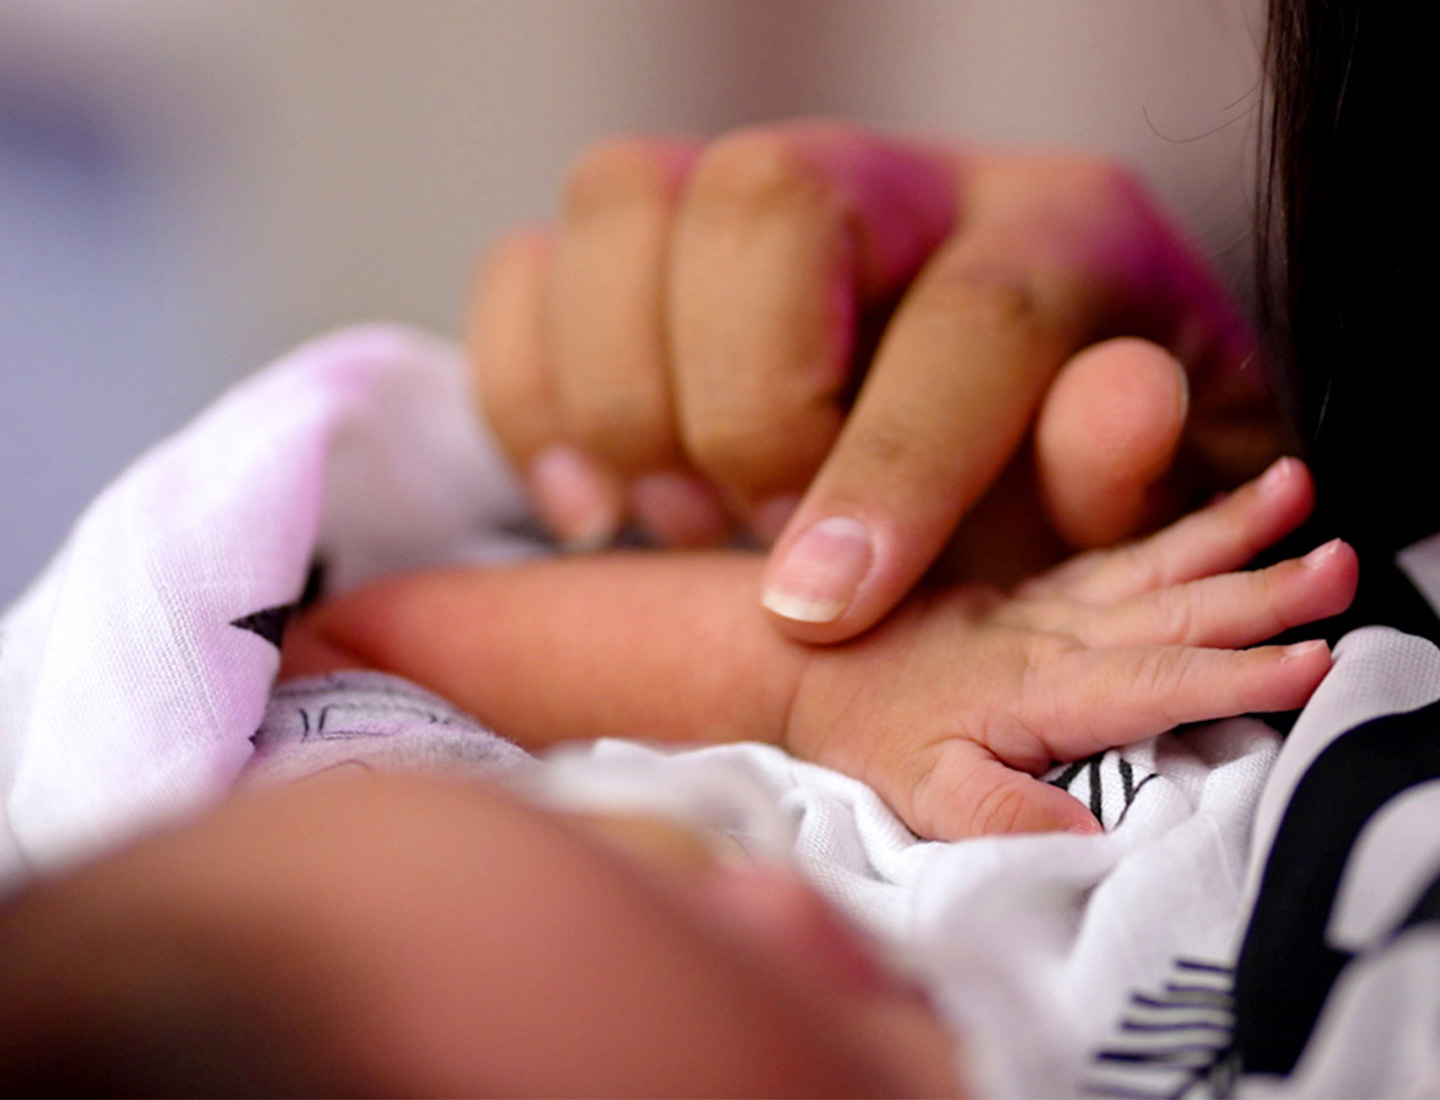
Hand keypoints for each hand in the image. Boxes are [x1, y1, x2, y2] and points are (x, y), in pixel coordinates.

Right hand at [470, 122, 1277, 641]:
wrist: (1005, 448)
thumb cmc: (1064, 495)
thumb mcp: (1140, 519)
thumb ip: (1129, 475)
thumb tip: (1120, 400)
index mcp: (1062, 233)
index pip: (970, 313)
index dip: (888, 468)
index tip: (818, 606)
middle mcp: (900, 179)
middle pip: (766, 196)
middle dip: (743, 407)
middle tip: (761, 538)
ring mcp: (754, 195)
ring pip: (626, 199)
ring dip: (626, 400)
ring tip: (685, 523)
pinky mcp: (649, 249)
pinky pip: (529, 266)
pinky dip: (532, 395)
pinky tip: (596, 502)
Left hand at [782, 458, 1355, 839]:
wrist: (811, 660)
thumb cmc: (872, 735)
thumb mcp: (923, 795)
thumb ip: (1001, 816)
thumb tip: (1094, 846)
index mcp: (1040, 686)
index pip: (1154, 680)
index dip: (1237, 675)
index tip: (1316, 660)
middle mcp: (1056, 634)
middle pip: (1175, 609)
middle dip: (1264, 590)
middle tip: (1344, 564)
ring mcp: (1051, 605)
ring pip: (1158, 565)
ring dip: (1234, 533)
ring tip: (1299, 487)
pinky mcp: (1044, 593)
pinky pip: (1126, 553)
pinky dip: (1185, 530)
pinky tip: (1235, 510)